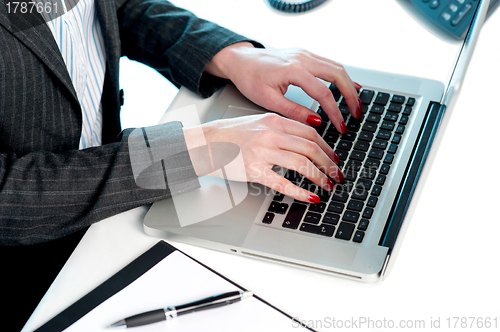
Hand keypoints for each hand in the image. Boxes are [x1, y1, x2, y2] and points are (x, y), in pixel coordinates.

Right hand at [183, 113, 343, 202]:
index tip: (334, 158)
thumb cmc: (229, 134)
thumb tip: (305, 140)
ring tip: (328, 186)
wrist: (205, 143)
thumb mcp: (258, 122)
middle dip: (329, 164)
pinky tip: (310, 197)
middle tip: (338, 175)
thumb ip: (281, 129)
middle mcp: (270, 134)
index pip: (310, 133)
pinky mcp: (254, 170)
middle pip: (310, 148)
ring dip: (320, 177)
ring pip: (301, 164)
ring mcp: (262, 152)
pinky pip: (283, 183)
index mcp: (274, 121)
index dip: (327, 148)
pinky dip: (300, 192)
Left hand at [205, 42, 361, 132]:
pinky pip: (329, 63)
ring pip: (337, 66)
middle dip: (351, 96)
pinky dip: (341, 76)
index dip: (335, 113)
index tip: (341, 127)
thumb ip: (294, 112)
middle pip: (338, 75)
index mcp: (293, 70)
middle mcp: (302, 58)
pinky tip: (349, 86)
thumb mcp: (268, 101)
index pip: (323, 93)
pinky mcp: (304, 54)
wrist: (240, 60)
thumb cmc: (249, 79)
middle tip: (357, 114)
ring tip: (356, 104)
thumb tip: (316, 122)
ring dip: (349, 85)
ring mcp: (304, 53)